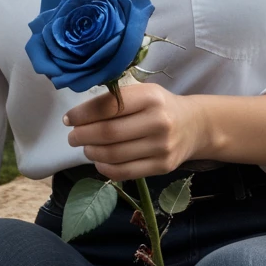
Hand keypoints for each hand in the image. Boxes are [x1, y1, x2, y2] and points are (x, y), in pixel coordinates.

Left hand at [64, 80, 206, 178]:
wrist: (195, 126)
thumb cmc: (161, 106)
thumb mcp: (144, 92)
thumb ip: (117, 99)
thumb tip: (79, 115)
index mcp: (151, 97)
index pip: (109, 106)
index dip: (83, 114)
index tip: (69, 119)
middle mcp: (159, 121)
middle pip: (108, 132)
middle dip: (83, 136)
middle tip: (73, 136)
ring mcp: (162, 147)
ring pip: (114, 154)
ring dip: (91, 152)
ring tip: (86, 148)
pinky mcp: (163, 167)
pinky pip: (124, 172)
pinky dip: (105, 168)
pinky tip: (99, 161)